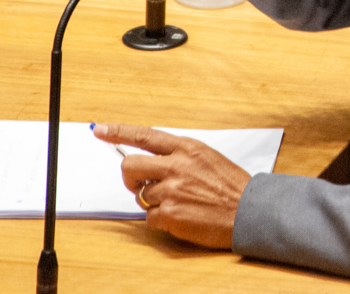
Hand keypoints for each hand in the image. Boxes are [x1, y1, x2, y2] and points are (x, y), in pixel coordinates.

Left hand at [93, 122, 250, 248]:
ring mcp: (172, 190)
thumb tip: (152, 163)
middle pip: (130, 166)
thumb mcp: (207, 158)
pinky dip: (162, 220)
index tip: (100, 130)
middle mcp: (176, 166)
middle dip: (130, 178)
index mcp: (187, 148)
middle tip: (139, 185)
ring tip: (180, 203)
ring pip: (141, 195)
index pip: (144, 135)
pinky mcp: (170, 213)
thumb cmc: (231, 186)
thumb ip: (179, 156)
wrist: (249, 211)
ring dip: (154, 202)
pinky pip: (150, 217)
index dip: (118, 132)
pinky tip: (182, 216)